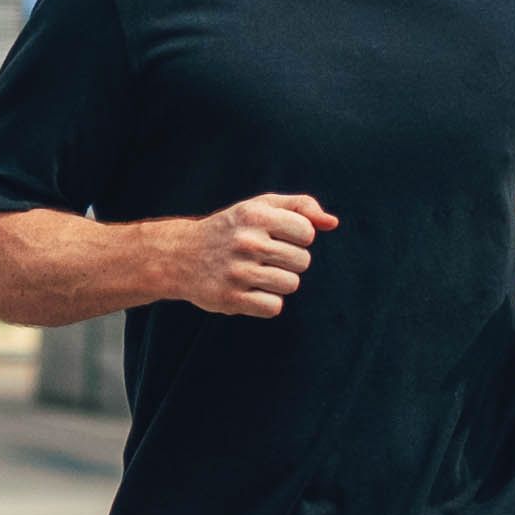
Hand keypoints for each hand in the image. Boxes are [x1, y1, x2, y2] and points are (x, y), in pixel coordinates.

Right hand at [173, 191, 333, 319]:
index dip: (299, 237)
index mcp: (255, 215)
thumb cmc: (232, 229)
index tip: (280, 237)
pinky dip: (267, 302)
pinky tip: (251, 291)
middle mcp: (246, 241)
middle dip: (290, 261)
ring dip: (280, 283)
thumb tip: (333, 223)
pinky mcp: (231, 299)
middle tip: (266, 257)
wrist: (181, 255)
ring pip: (291, 285)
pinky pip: (274, 307)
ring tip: (258, 274)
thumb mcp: (261, 206)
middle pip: (302, 261)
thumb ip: (301, 207)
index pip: (307, 232)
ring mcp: (237, 271)